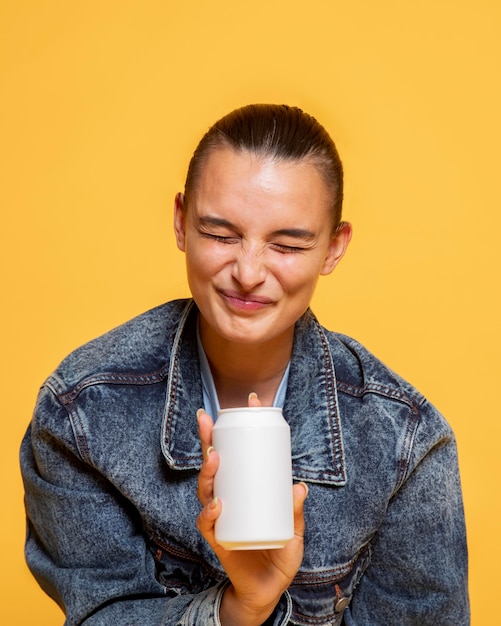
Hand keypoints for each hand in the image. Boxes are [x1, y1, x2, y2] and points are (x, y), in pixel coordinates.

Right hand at [196, 394, 307, 625]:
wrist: (267, 589)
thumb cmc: (279, 554)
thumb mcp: (294, 530)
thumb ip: (296, 512)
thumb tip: (300, 487)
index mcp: (245, 488)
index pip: (239, 453)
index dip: (240, 427)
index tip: (250, 401)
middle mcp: (228, 497)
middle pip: (213, 463)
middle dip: (209, 439)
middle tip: (208, 419)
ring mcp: (220, 516)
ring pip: (205, 488)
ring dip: (207, 471)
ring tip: (215, 457)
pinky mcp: (217, 538)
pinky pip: (208, 523)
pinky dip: (210, 513)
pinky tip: (217, 503)